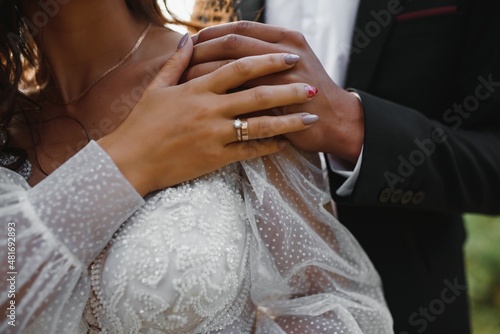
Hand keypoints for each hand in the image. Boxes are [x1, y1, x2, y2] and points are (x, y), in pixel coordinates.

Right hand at [98, 34, 317, 195]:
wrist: (130, 162)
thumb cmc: (142, 124)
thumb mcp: (156, 89)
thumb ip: (176, 63)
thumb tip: (187, 39)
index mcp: (196, 88)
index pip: (239, 68)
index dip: (267, 60)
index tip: (289, 58)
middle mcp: (209, 109)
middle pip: (258, 95)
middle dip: (289, 90)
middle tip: (311, 87)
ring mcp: (214, 135)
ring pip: (259, 125)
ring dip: (288, 121)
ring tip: (311, 118)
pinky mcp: (215, 158)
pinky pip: (248, 152)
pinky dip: (268, 147)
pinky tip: (285, 143)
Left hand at [188, 21, 363, 164]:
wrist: (337, 121)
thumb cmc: (310, 96)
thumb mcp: (293, 64)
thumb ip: (266, 54)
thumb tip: (230, 49)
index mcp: (285, 38)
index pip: (240, 27)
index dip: (212, 33)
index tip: (192, 41)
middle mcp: (284, 49)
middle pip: (232, 41)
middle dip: (203, 49)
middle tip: (183, 59)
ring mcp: (282, 73)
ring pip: (232, 64)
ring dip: (206, 70)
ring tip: (185, 78)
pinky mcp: (280, 98)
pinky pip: (239, 92)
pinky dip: (218, 95)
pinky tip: (202, 100)